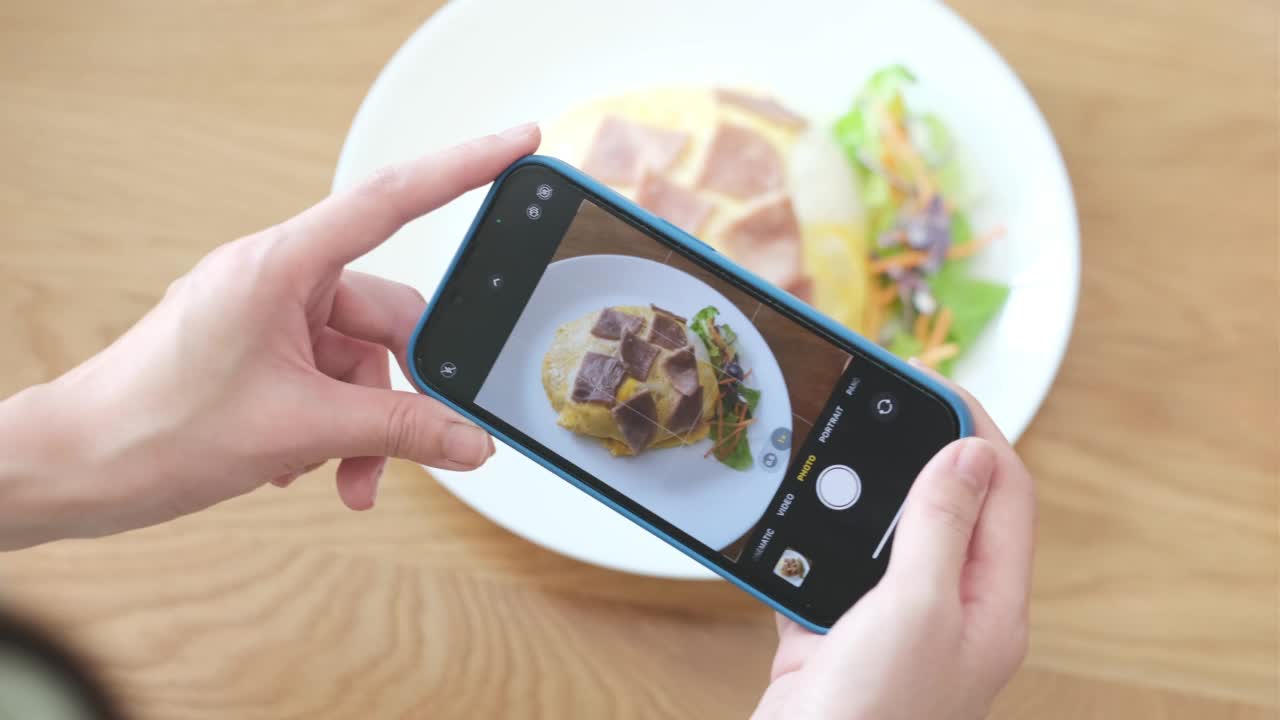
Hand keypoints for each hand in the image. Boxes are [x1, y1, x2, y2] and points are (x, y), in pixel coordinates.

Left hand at [0, 123, 540, 548]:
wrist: (76, 467)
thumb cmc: (156, 428)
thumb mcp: (300, 430)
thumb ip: (398, 430)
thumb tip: (469, 442)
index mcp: (281, 265)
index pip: (390, 200)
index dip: (462, 168)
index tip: (516, 143)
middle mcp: (277, 278)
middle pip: (385, 315)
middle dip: (402, 390)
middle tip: (417, 443)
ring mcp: (266, 314)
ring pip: (358, 359)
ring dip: (364, 424)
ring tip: (346, 478)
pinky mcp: (257, 349)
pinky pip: (327, 376)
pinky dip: (332, 423)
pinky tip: (303, 464)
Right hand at [752, 376, 1034, 719]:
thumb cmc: (876, 719)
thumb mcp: (916, 609)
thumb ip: (940, 527)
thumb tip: (969, 452)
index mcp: (989, 603)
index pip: (1003, 491)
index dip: (974, 429)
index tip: (933, 383)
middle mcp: (949, 611)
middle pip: (946, 504)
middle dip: (913, 447)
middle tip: (876, 400)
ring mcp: (893, 626)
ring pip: (884, 532)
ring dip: (858, 489)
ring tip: (828, 442)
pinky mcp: (838, 637)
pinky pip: (830, 568)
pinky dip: (809, 537)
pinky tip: (783, 516)